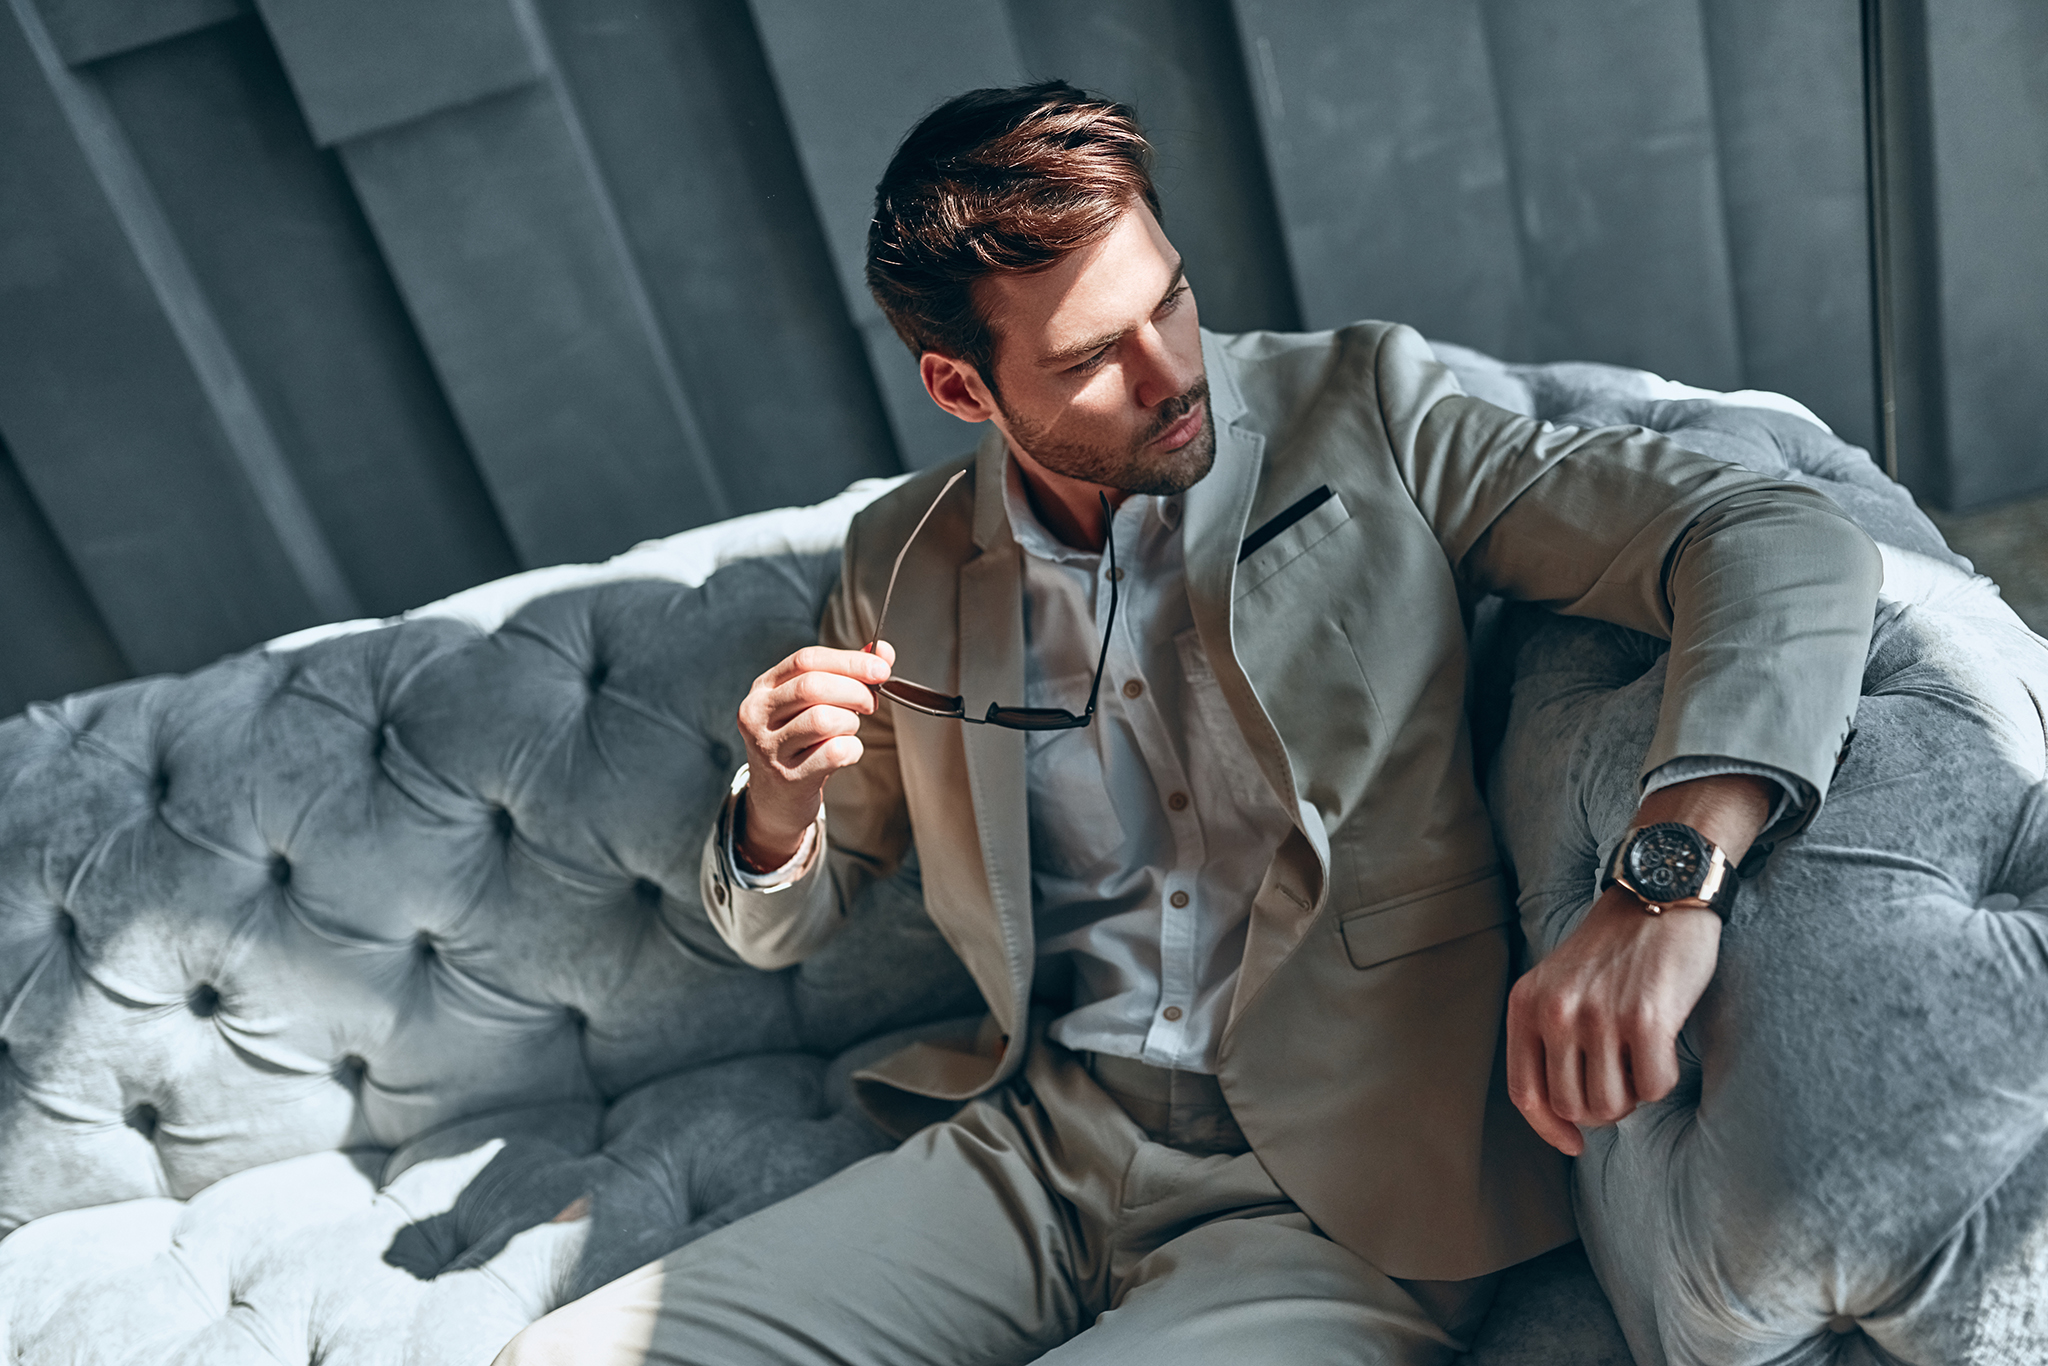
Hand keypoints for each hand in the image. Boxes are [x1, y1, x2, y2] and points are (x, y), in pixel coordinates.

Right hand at [733, 641, 893, 869]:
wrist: (777, 799)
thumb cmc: (801, 742)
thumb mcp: (814, 703)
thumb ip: (846, 673)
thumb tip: (882, 651)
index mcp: (764, 688)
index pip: (806, 660)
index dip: (849, 661)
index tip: (880, 669)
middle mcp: (757, 714)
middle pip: (813, 687)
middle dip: (855, 691)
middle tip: (870, 704)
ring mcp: (768, 747)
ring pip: (825, 719)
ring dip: (851, 723)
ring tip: (849, 730)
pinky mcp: (787, 777)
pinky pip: (834, 752)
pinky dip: (853, 749)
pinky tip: (847, 752)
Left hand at [1506, 888, 1720, 1154]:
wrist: (1660, 893)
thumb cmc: (1615, 948)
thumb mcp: (1559, 983)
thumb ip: (1550, 1037)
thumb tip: (1566, 1118)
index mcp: (1526, 1004)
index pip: (1525, 1094)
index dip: (1549, 1130)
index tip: (1573, 1144)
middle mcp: (1555, 1012)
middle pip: (1573, 1107)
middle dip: (1602, 1107)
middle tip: (1621, 1074)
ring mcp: (1599, 1016)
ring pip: (1612, 1106)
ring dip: (1633, 1094)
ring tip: (1639, 1055)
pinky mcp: (1646, 1019)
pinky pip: (1654, 1088)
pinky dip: (1663, 1080)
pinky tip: (1663, 1047)